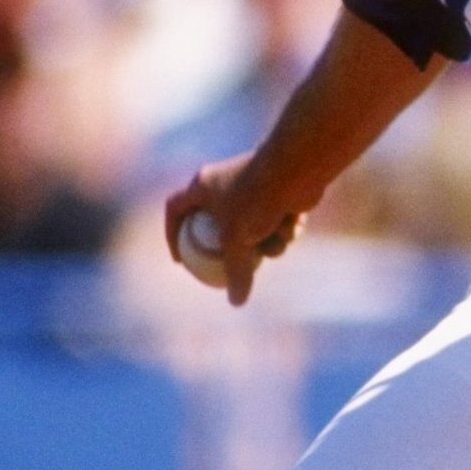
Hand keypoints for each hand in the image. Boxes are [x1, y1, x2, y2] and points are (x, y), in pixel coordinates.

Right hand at [163, 158, 304, 308]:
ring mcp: (253, 186)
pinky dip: (284, 227)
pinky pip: (275, 220)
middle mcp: (225, 182)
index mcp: (203, 186)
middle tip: (235, 269)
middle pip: (220, 225)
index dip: (172, 236)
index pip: (175, 210)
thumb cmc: (258, 198)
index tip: (181, 261)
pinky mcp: (278, 191)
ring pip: (253, 228)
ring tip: (276, 238)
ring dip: (267, 241)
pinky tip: (294, 222)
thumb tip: (237, 301)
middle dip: (234, 248)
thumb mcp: (238, 240)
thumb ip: (235, 271)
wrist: (298, 168)